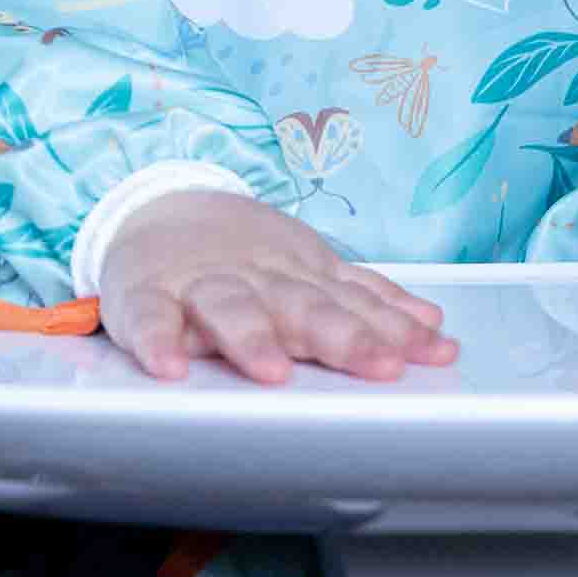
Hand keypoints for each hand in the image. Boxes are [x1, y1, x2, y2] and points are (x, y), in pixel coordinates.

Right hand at [96, 189, 457, 384]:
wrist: (160, 204)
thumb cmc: (244, 253)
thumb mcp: (310, 269)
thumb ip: (366, 301)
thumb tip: (432, 325)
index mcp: (300, 277)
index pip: (354, 306)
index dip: (394, 330)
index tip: (434, 353)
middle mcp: (257, 278)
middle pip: (303, 308)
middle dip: (344, 337)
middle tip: (380, 365)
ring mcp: (200, 284)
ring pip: (229, 308)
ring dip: (252, 338)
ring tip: (273, 372)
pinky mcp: (144, 294)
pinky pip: (147, 318)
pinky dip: (155, 340)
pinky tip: (168, 366)